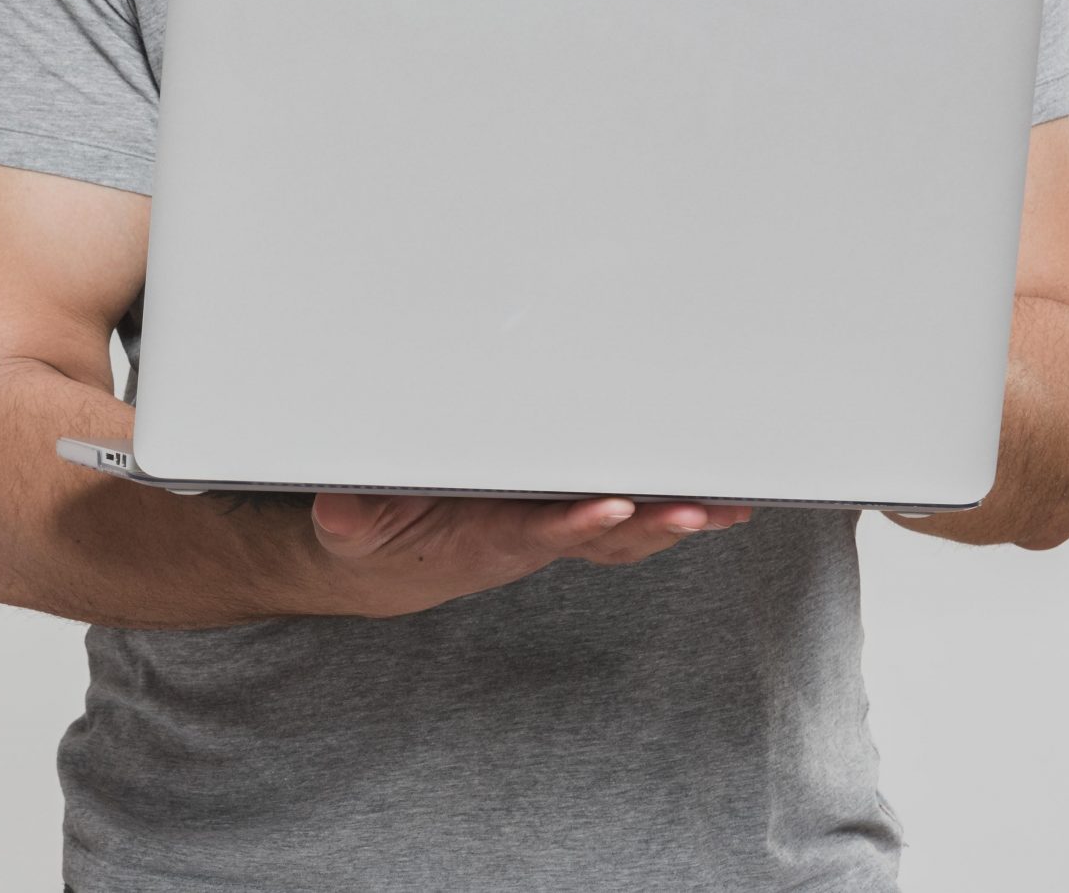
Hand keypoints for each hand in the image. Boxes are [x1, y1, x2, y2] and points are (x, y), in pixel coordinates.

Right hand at [306, 494, 751, 616]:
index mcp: (483, 537)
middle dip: (652, 524)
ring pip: (624, 530)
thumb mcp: (348, 528)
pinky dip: (671, 514)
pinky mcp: (559, 517)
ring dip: (676, 522)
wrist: (389, 563)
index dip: (574, 523)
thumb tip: (339, 506)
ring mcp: (549, 531)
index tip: (612, 507)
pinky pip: (625, 518)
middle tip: (697, 509)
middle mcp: (528, 536)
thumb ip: (347, 516)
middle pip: (601, 534)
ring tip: (728, 507)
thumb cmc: (375, 535)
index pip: (535, 529)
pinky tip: (714, 506)